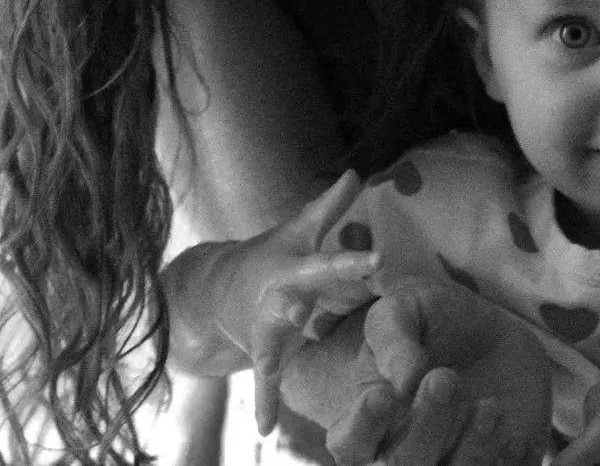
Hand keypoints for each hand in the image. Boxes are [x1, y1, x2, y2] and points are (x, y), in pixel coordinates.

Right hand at [163, 170, 381, 432]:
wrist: (219, 287)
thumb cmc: (272, 254)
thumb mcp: (299, 230)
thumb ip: (331, 206)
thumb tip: (357, 171)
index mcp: (294, 266)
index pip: (328, 262)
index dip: (354, 261)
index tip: (380, 260)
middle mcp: (278, 295)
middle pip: (294, 300)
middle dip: (298, 304)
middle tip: (302, 307)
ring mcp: (265, 325)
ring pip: (273, 341)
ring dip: (271, 355)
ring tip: (269, 369)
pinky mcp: (260, 350)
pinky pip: (264, 379)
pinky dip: (264, 403)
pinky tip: (265, 429)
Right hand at [325, 274, 550, 465]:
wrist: (494, 335)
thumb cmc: (435, 320)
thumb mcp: (406, 310)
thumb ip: (393, 339)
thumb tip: (402, 381)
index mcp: (367, 416)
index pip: (348, 443)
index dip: (362, 427)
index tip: (382, 395)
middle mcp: (402, 449)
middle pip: (402, 464)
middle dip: (426, 425)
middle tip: (446, 377)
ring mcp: (448, 462)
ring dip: (471, 449)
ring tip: (490, 405)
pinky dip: (505, 462)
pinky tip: (513, 431)